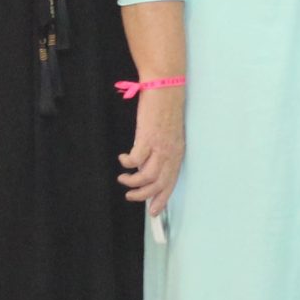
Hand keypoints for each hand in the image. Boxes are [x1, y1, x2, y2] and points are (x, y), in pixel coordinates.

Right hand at [118, 85, 184, 214]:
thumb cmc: (165, 109)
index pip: (170, 183)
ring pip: (145, 177)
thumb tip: (149, 166)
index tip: (153, 211)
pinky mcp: (147, 138)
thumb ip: (162, 151)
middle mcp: (170, 153)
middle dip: (142, 195)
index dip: (161, 199)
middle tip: (130, 196)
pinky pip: (134, 160)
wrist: (165, 88)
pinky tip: (123, 159)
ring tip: (123, 179)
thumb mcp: (169, 134)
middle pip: (157, 184)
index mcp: (177, 153)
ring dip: (132, 182)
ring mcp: (159, 146)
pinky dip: (127, 163)